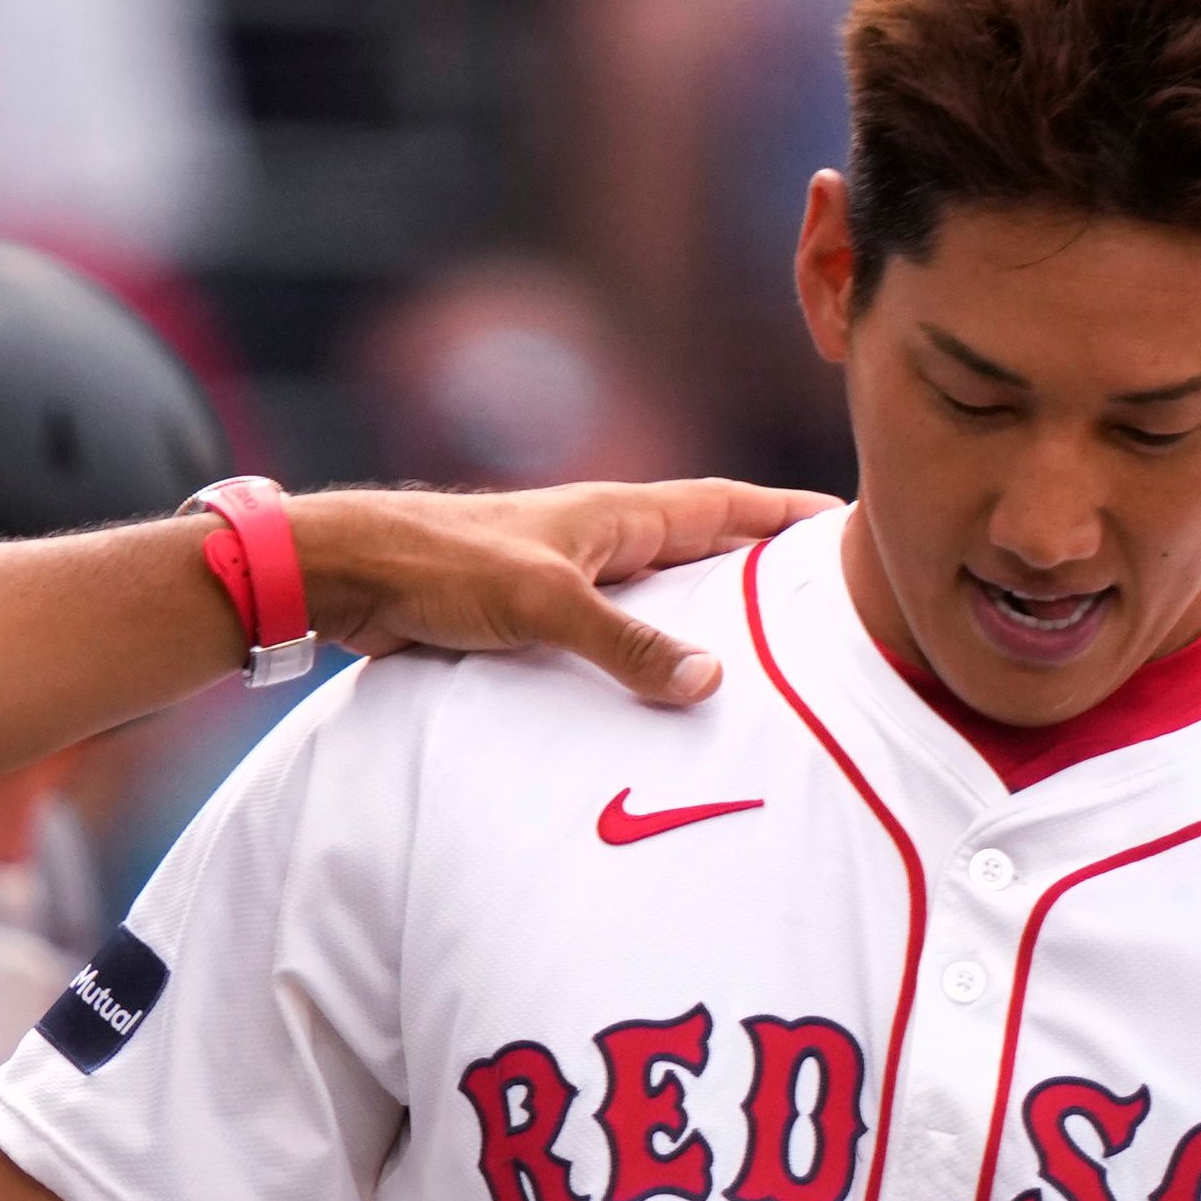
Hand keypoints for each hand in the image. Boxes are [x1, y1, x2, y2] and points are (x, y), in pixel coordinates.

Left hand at [291, 478, 835, 707]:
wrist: (352, 575)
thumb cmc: (443, 566)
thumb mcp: (547, 604)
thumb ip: (628, 643)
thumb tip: (711, 680)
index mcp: (618, 512)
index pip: (726, 506)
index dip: (786, 516)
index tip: (848, 524)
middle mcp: (601, 540)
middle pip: (703, 549)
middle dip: (762, 570)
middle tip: (825, 603)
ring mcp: (568, 577)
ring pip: (659, 594)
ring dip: (704, 618)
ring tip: (760, 661)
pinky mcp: (533, 616)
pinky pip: (613, 635)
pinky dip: (646, 656)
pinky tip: (657, 694)